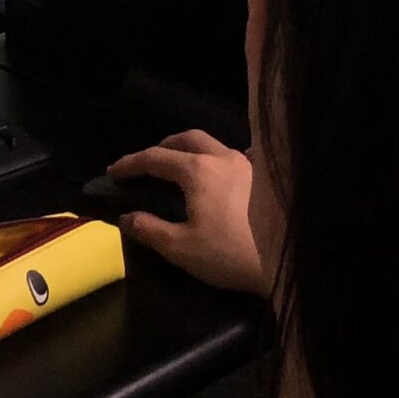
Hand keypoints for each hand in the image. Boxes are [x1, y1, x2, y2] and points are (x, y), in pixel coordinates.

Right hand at [104, 130, 265, 295]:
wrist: (286, 258)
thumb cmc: (229, 254)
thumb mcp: (181, 248)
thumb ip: (149, 229)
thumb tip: (127, 217)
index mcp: (197, 170)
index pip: (155, 158)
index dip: (131, 163)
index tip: (113, 172)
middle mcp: (222, 157)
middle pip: (187, 138)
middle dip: (163, 146)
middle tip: (148, 163)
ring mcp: (247, 163)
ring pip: (213, 144)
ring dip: (191, 149)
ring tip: (181, 168)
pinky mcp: (264, 177)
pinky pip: (237, 157)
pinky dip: (220, 160)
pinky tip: (222, 176)